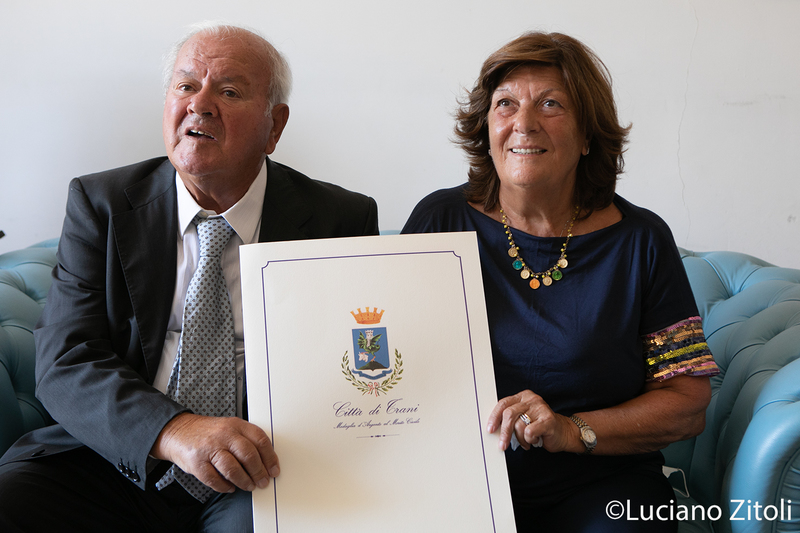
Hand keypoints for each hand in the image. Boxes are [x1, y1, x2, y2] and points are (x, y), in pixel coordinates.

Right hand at [151, 413, 279, 492]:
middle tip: (263, 481)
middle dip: (259, 472)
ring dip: (244, 481)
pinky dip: (224, 486)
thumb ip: (246, 440)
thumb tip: (265, 461)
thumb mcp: (230, 427)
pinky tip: (230, 487)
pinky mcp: (197, 462)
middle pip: (248, 455)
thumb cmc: (208, 433)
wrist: (178, 431)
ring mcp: (209, 449)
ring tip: (249, 486)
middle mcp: (224, 435)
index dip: (270, 457)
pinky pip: (214, 479)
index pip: (259, 440)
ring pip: (233, 469)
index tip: (274, 469)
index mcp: (236, 425)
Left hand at [486, 390, 576, 452]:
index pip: (503, 404)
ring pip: (519, 425)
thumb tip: (493, 428)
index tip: (490, 429)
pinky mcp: (548, 419)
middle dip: (504, 432)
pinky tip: (535, 440)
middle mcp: (531, 399)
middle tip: (502, 445)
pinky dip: (530, 440)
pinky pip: (530, 432)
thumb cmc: (539, 427)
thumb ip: (510, 418)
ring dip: (521, 439)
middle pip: (509, 414)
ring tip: (526, 442)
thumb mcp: (523, 418)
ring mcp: (540, 408)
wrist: (563, 432)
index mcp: (523, 396)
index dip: (494, 417)